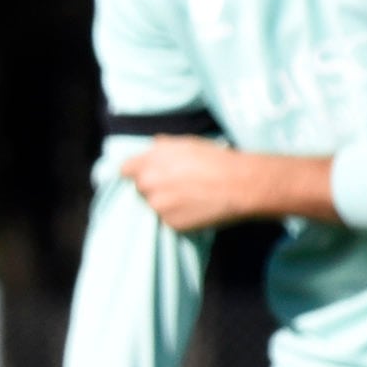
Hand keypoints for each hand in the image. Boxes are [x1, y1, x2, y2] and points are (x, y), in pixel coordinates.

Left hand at [122, 137, 309, 231]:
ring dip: (165, 202)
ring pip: (153, 205)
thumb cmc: (217, 160)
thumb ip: (164, 146)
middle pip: (139, 188)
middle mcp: (148, 183)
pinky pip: (168, 220)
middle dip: (153, 187)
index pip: (125, 170)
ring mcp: (158, 205)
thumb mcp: (189, 143)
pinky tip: (197, 207)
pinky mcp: (170, 223)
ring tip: (191, 196)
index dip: (136, 171)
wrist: (241, 184)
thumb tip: (153, 144)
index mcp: (150, 161)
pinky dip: (178, 216)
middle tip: (177, 185)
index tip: (145, 174)